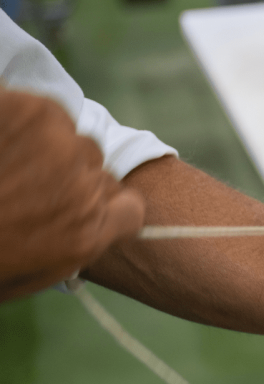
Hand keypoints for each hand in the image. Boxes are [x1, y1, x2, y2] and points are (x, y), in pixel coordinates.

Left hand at [0, 88, 144, 301]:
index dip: (106, 203)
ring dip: (43, 143)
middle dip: (67, 174)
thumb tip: (83, 237)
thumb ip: (66, 252)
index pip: (130, 208)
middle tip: (21, 181)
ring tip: (5, 159)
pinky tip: (0, 139)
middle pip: (96, 168)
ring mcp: (61, 144)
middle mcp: (85, 188)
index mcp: (86, 234)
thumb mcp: (22, 275)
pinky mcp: (33, 110)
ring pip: (68, 134)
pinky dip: (18, 117)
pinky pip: (40, 108)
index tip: (79, 202)